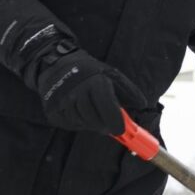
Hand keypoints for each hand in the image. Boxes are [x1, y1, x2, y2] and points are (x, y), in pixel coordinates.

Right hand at [27, 44, 144, 134]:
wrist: (57, 64)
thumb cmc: (90, 72)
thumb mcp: (111, 75)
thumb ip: (129, 90)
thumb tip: (143, 104)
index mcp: (95, 82)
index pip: (107, 107)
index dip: (115, 122)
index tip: (120, 130)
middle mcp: (77, 91)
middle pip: (94, 120)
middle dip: (103, 125)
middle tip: (108, 126)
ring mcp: (62, 101)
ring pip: (81, 123)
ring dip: (90, 123)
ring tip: (92, 113)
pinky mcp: (52, 109)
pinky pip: (68, 124)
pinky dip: (76, 122)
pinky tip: (79, 112)